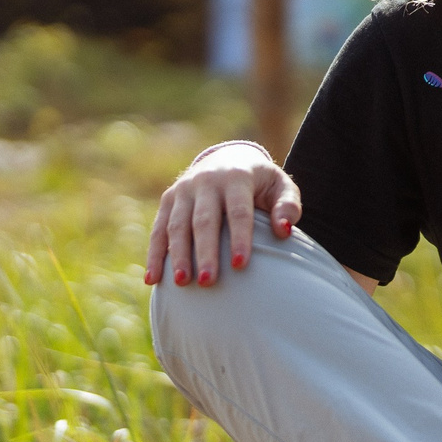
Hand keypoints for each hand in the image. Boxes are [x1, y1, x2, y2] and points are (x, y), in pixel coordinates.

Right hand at [145, 143, 299, 286]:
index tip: (241, 265)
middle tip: (208, 282)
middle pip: (204, 221)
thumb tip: (284, 231)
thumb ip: (288, 206)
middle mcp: (206, 181)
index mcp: (236, 177)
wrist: (227, 158)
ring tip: (182, 283)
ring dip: (178, 255)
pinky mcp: (168, 200)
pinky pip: (158, 229)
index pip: (238, 211)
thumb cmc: (261, 183)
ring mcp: (183, 190)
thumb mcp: (280, 186)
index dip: (239, 238)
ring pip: (177, 226)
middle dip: (205, 252)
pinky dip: (155, 255)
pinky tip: (153, 280)